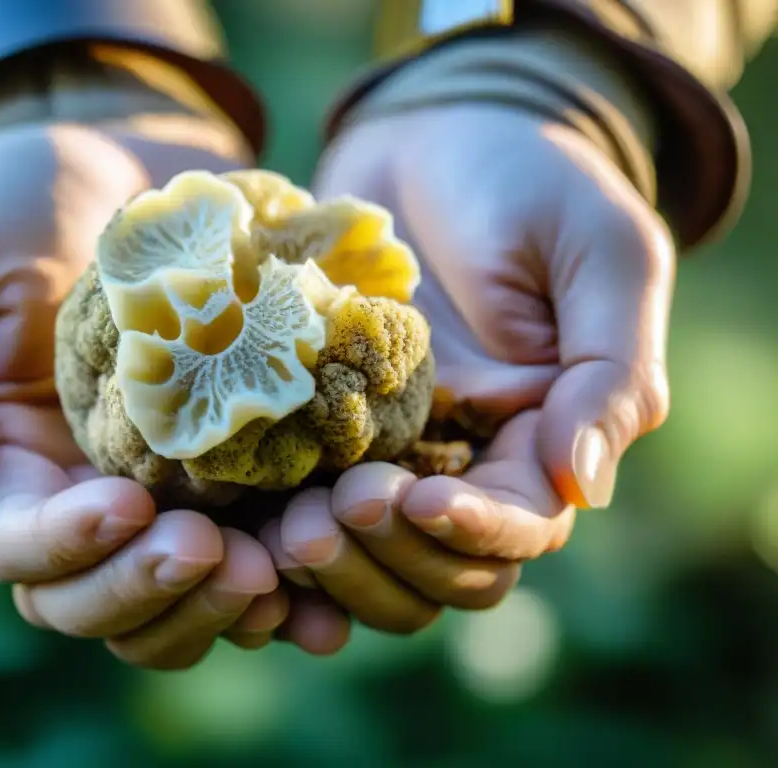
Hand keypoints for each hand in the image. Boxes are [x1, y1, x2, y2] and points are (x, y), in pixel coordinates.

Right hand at [0, 123, 289, 668]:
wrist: (122, 168)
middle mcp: (72, 502)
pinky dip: (281, 587)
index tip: (126, 503)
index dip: (62, 545)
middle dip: (145, 588)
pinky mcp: (230, 477)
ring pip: (170, 600)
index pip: (9, 545)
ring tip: (271, 573)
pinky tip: (315, 581)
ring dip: (215, 604)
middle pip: (90, 598)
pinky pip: (250, 554)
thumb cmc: (11, 207)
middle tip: (210, 551)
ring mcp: (157, 496)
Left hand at [264, 103, 673, 632]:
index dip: (477, 530)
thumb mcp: (601, 256)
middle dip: (392, 554)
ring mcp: (391, 450)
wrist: (430, 135)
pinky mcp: (323, 426)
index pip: (525, 524)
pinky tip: (250, 527)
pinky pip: (302, 499)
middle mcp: (468, 461)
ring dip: (334, 560)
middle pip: (442, 564)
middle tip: (330, 513)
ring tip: (287, 525)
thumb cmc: (530, 182)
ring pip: (371, 552)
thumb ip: (608, 373)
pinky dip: (278, 529)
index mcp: (545, 438)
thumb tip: (585, 488)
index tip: (421, 498)